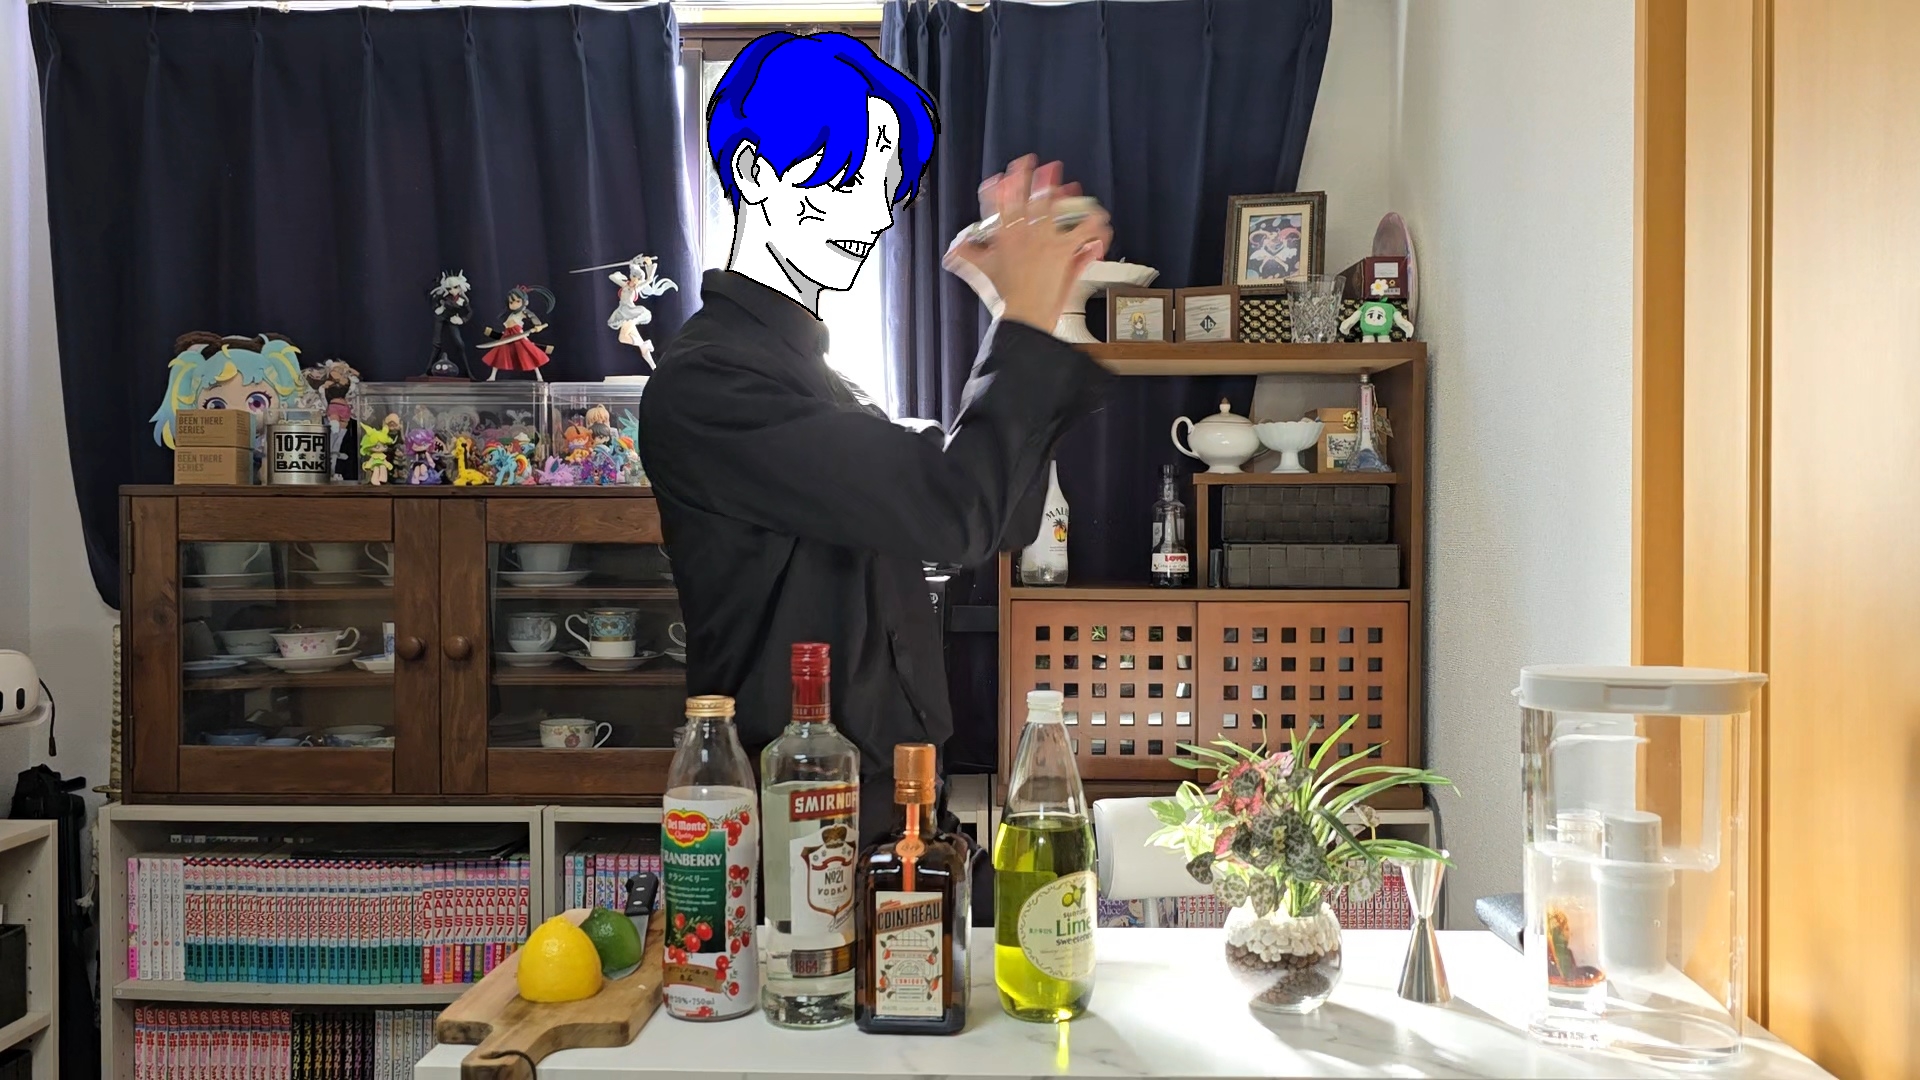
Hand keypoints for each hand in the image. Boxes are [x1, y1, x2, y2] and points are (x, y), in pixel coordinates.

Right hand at [943, 155, 1110, 332]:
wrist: (1024, 314)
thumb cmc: (1006, 298)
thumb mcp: (983, 272)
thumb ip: (969, 256)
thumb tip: (953, 251)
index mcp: (1004, 235)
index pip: (1000, 203)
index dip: (1001, 186)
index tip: (1003, 175)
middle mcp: (1025, 233)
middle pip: (1029, 197)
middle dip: (1033, 177)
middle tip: (1037, 163)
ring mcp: (1046, 239)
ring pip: (1056, 208)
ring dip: (1064, 195)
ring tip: (1071, 187)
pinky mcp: (1064, 250)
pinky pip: (1084, 230)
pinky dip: (1093, 224)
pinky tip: (1098, 219)